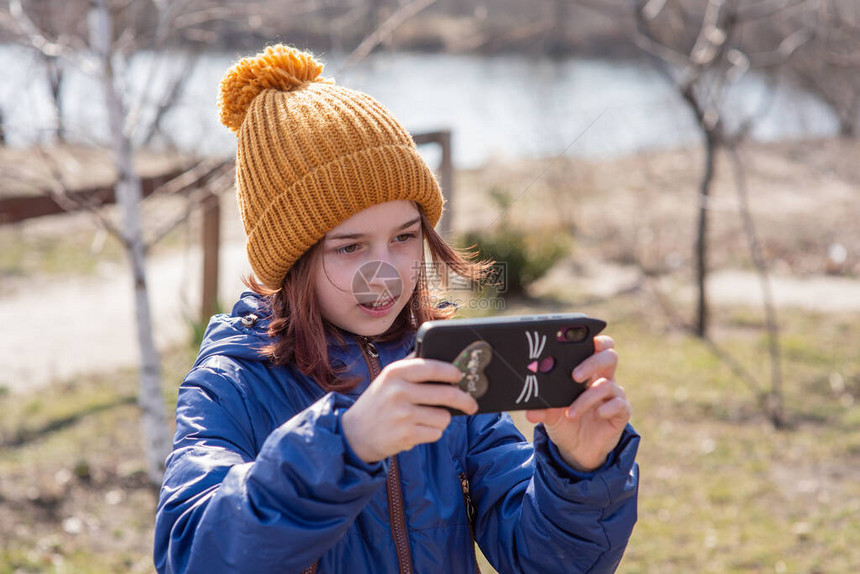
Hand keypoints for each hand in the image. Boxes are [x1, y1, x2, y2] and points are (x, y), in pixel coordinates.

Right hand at [341, 358, 478, 462]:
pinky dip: (432, 432)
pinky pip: (436, 433)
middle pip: (447, 394)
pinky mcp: (406, 436)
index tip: (460, 377)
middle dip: (464, 400)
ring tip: (427, 418)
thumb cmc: (379, 402)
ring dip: (442, 419)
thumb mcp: (388, 378)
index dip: (452, 372)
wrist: (353, 434)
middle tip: (471, 405)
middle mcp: (398, 391)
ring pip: (444, 416)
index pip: (433, 367)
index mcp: (395, 372)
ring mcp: (402, 415)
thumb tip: (447, 362)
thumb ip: (413, 367)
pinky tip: (418, 430)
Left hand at [525, 336, 629, 471]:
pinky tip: (596, 415)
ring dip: (587, 398)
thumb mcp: (550, 415)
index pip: (599, 347)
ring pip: (609, 385)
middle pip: (610, 357)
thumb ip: (542, 409)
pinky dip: (606, 408)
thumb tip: (529, 411)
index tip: (586, 341)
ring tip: (570, 413)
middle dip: (593, 362)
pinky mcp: (621, 414)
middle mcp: (603, 380)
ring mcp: (614, 396)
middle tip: (575, 376)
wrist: (575, 450)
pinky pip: (620, 405)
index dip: (598, 340)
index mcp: (588, 372)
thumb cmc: (564, 423)